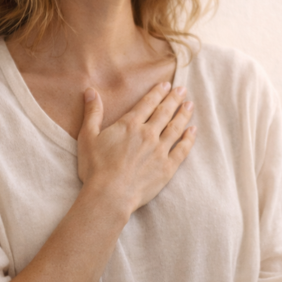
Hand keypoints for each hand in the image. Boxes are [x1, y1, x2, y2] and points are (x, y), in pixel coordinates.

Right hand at [76, 82, 195, 214]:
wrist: (110, 196)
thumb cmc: (96, 168)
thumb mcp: (88, 137)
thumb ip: (92, 112)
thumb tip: (90, 91)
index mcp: (130, 125)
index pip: (148, 103)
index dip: (158, 92)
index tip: (166, 85)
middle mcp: (148, 134)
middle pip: (165, 112)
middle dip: (174, 99)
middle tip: (182, 89)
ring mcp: (160, 150)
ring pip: (176, 127)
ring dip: (184, 114)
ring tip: (190, 105)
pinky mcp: (167, 167)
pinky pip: (182, 149)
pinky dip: (189, 139)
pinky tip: (193, 131)